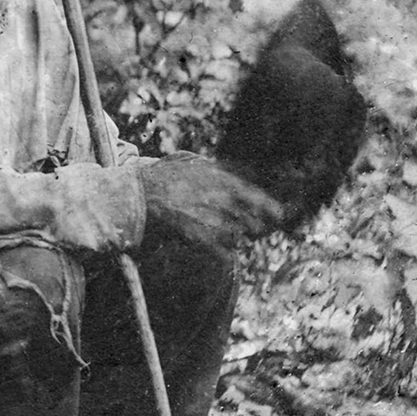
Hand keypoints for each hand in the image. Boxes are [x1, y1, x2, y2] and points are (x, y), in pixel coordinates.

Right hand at [139, 156, 282, 249]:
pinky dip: (225, 255)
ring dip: (234, 240)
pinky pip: (225, 253)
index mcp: (222, 180)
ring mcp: (212, 219)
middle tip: (251, 232)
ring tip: (224, 239)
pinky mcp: (201, 238)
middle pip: (253, 222)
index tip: (279, 217)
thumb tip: (223, 168)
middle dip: (254, 228)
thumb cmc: (158, 177)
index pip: (257, 198)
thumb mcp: (187, 161)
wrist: (137, 195)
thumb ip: (209, 166)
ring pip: (239, 238)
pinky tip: (220, 253)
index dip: (271, 209)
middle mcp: (223, 200)